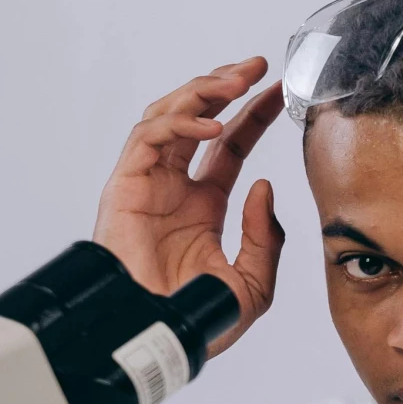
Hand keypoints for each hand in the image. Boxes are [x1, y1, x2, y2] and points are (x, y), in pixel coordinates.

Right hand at [93, 57, 286, 364]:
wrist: (157, 336)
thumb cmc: (196, 319)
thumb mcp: (253, 283)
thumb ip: (267, 238)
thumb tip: (265, 189)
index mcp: (203, 204)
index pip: (231, 147)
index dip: (252, 116)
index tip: (277, 93)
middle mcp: (174, 187)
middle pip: (199, 119)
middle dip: (226, 87)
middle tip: (256, 67)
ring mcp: (148, 183)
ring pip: (170, 117)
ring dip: (204, 94)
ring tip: (237, 82)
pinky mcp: (125, 186)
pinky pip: (149, 139)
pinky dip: (180, 126)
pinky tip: (212, 129)